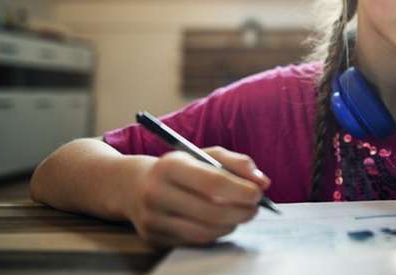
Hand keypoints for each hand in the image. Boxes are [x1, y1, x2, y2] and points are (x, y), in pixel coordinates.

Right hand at [126, 147, 270, 246]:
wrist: (133, 186)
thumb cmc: (179, 168)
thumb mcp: (204, 154)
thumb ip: (236, 163)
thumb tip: (262, 182)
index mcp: (170, 166)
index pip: (212, 183)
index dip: (240, 190)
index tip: (258, 193)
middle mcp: (157, 193)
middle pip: (211, 211)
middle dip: (241, 212)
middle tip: (255, 208)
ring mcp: (153, 219)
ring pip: (205, 231)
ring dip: (231, 225)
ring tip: (240, 214)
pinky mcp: (155, 238)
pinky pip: (195, 241)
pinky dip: (215, 234)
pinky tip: (222, 223)